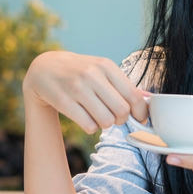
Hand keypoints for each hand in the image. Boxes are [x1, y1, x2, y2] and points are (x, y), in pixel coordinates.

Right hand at [23, 51, 148, 133]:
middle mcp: (92, 75)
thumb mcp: (101, 70)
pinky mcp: (64, 102)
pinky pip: (89, 126)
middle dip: (121, 119)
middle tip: (114, 116)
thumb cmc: (79, 71)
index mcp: (106, 66)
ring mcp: (77, 88)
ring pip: (106, 121)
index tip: (139, 117)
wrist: (44, 69)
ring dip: (105, 124)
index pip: (133, 95)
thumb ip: (123, 85)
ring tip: (97, 115)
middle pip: (122, 111)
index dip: (141, 112)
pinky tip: (85, 117)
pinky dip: (91, 127)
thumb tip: (148, 100)